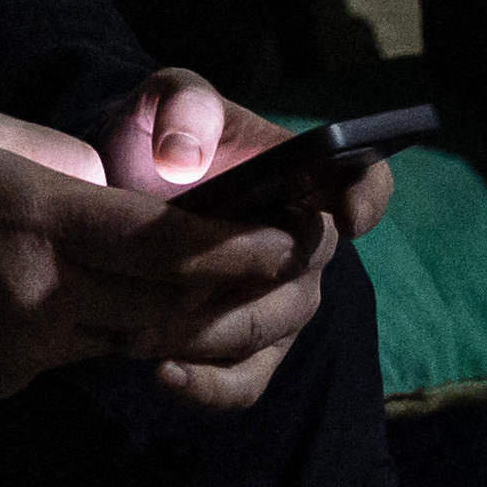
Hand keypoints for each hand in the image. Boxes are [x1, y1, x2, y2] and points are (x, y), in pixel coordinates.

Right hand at [0, 107, 331, 411]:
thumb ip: (65, 166)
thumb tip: (124, 194)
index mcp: (35, 216)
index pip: (165, 244)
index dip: (237, 247)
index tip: (282, 236)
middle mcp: (39, 291)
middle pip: (169, 306)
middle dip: (237, 291)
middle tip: (282, 270)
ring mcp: (22, 348)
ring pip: (136, 343)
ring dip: (187, 323)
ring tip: (224, 294)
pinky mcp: (5, 382)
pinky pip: (82, 360)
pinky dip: (115, 337)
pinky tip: (120, 312)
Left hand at [98, 69, 382, 408]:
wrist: (117, 186)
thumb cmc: (160, 135)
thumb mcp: (166, 98)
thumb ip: (182, 104)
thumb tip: (184, 153)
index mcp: (307, 176)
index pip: (366, 182)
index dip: (368, 198)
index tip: (347, 214)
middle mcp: (306, 245)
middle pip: (308, 272)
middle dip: (251, 283)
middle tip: (185, 285)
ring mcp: (280, 302)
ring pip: (271, 331)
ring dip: (213, 336)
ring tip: (144, 334)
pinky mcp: (247, 349)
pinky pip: (244, 381)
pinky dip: (209, 387)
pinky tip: (164, 375)